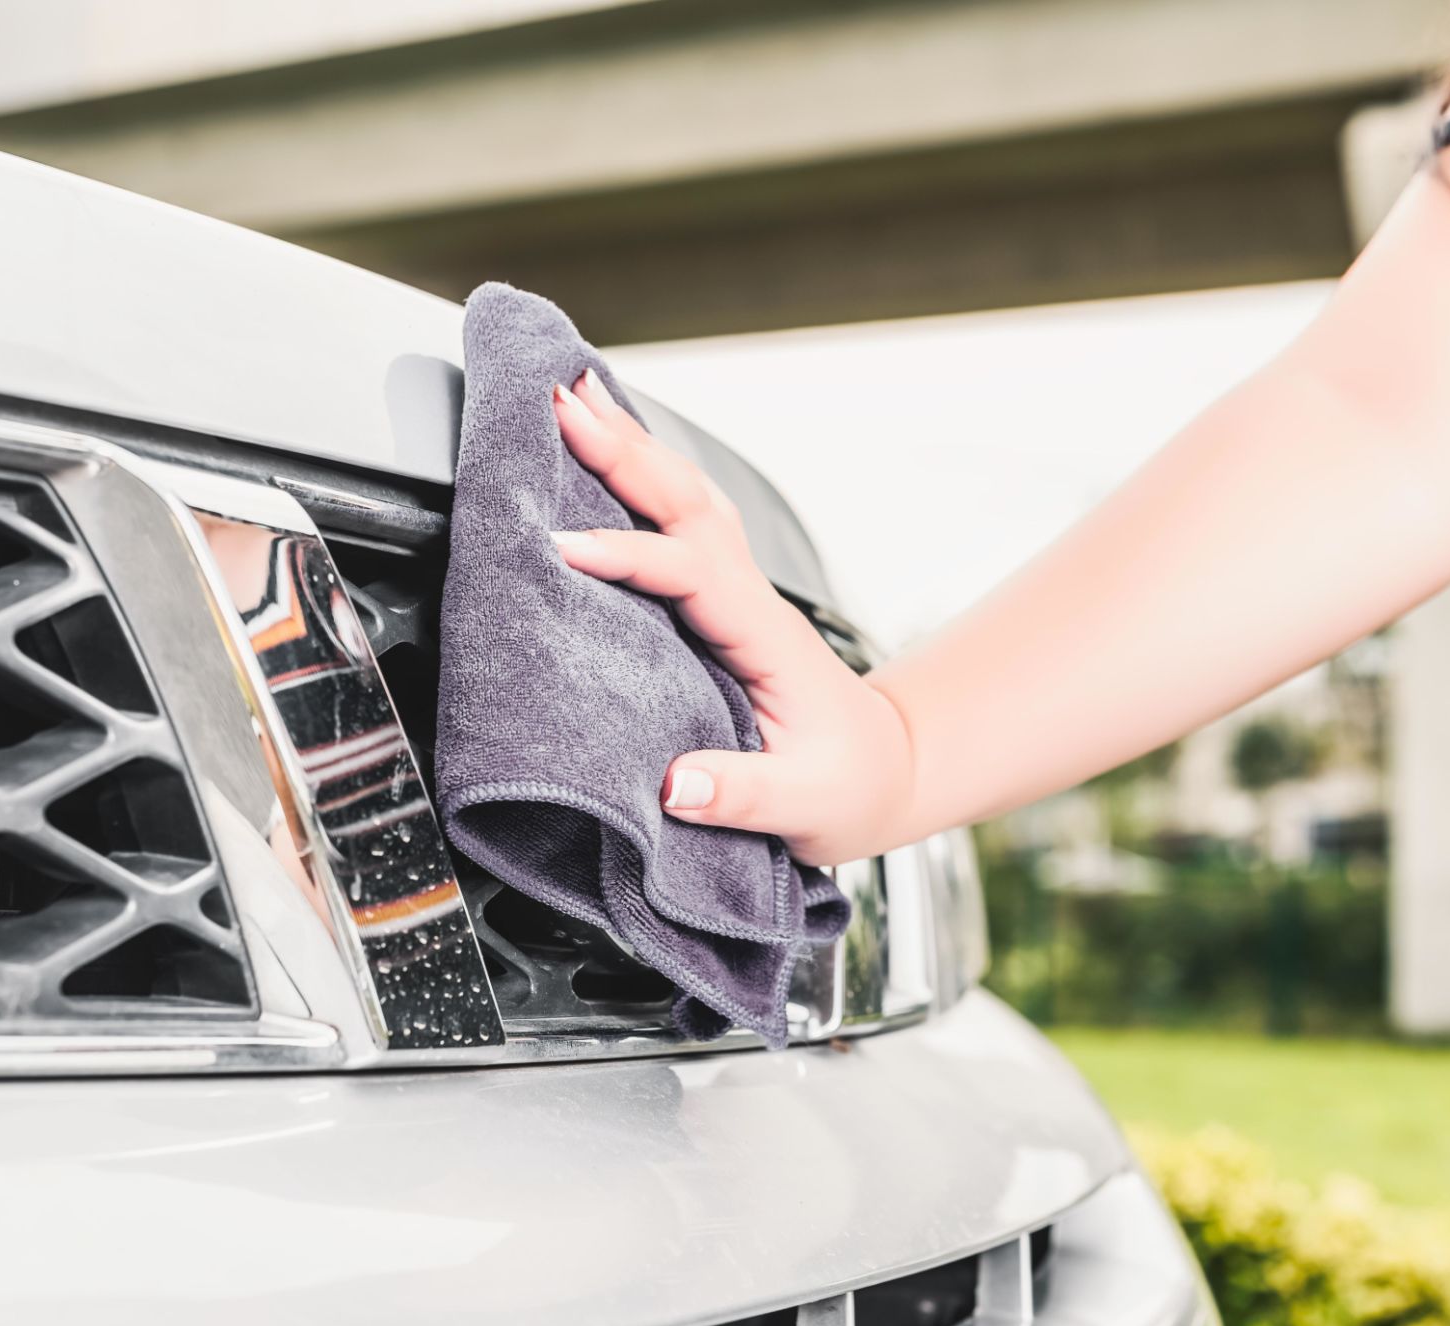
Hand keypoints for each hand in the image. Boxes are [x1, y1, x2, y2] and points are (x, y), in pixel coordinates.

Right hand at [551, 369, 913, 865]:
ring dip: (633, 444)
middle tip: (559, 401)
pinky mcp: (725, 598)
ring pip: (687, 497)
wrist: (890, 772)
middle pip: (688, 504)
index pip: (692, 574)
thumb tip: (675, 785)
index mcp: (766, 641)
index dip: (629, 556)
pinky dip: (645, 473)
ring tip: (575, 394)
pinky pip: (683, 518)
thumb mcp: (804, 806)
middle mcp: (752, 601)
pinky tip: (614, 449)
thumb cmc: (849, 786)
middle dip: (624, 451)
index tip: (563, 546)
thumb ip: (741, 794)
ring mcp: (740, 592)